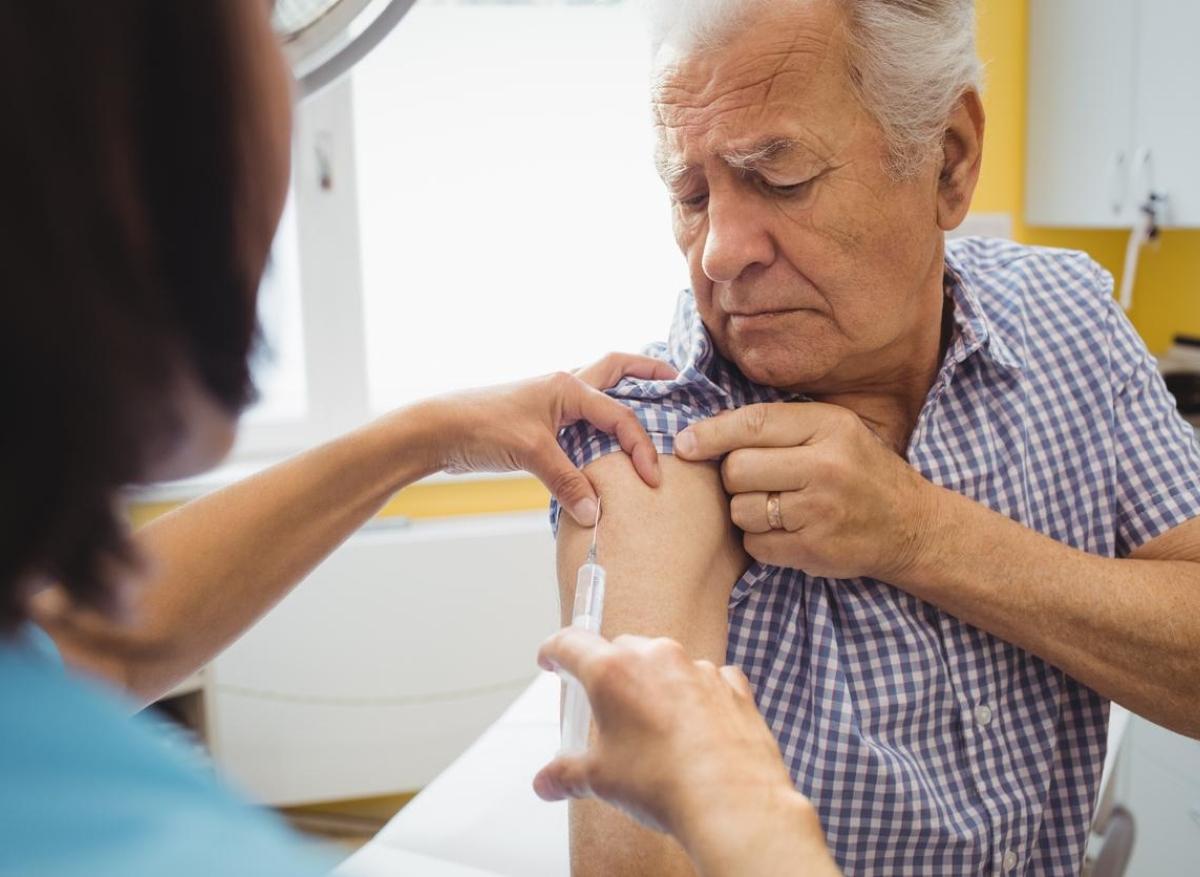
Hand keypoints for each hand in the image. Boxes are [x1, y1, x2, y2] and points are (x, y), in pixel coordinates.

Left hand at [424, 353, 675, 525]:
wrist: (439, 431)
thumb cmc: (481, 428)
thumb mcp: (531, 454)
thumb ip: (567, 482)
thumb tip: (596, 514)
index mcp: (568, 387)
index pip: (619, 415)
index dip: (641, 447)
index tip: (653, 478)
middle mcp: (564, 387)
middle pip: (616, 370)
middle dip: (647, 372)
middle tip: (676, 380)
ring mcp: (551, 404)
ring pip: (599, 392)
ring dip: (625, 395)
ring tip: (654, 404)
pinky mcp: (540, 423)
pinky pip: (582, 420)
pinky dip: (601, 426)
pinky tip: (609, 443)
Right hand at [533, 630, 834, 876]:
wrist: (732, 801)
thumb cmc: (663, 783)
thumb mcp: (600, 780)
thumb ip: (568, 774)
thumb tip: (548, 783)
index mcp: (612, 671)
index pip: (571, 643)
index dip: (555, 651)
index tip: (552, 659)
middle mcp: (655, 657)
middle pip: (620, 650)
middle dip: (609, 674)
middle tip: (607, 710)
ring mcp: (697, 667)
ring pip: (665, 664)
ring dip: (656, 686)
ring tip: (655, 730)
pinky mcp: (732, 685)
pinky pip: (707, 680)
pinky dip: (697, 696)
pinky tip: (696, 730)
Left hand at [674, 402, 937, 580]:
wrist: (910, 526)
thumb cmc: (859, 472)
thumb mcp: (832, 431)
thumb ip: (779, 426)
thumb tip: (704, 430)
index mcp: (829, 426)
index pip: (753, 424)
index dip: (710, 434)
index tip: (685, 444)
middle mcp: (826, 466)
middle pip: (737, 469)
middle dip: (734, 477)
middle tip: (757, 481)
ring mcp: (819, 511)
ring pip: (741, 509)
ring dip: (746, 510)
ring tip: (776, 507)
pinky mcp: (814, 550)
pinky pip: (754, 544)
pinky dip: (760, 541)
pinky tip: (785, 532)